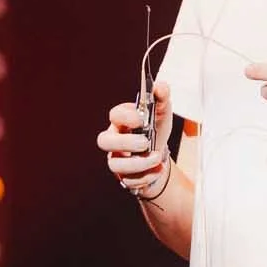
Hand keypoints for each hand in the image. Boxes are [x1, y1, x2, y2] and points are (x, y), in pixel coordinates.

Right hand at [97, 79, 173, 198]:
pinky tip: (157, 170)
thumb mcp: (162, 113)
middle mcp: (114, 140)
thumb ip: (162, 97)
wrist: (160, 155)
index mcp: (121, 121)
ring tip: (157, 157)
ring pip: (115, 164)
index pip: (114, 115)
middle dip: (125, 143)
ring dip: (138, 163)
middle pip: (104, 141)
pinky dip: (146, 176)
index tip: (141, 119)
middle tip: (145, 142)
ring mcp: (116, 159)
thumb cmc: (156, 130)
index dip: (125, 117)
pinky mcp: (123, 176)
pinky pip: (129, 180)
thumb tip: (160, 86)